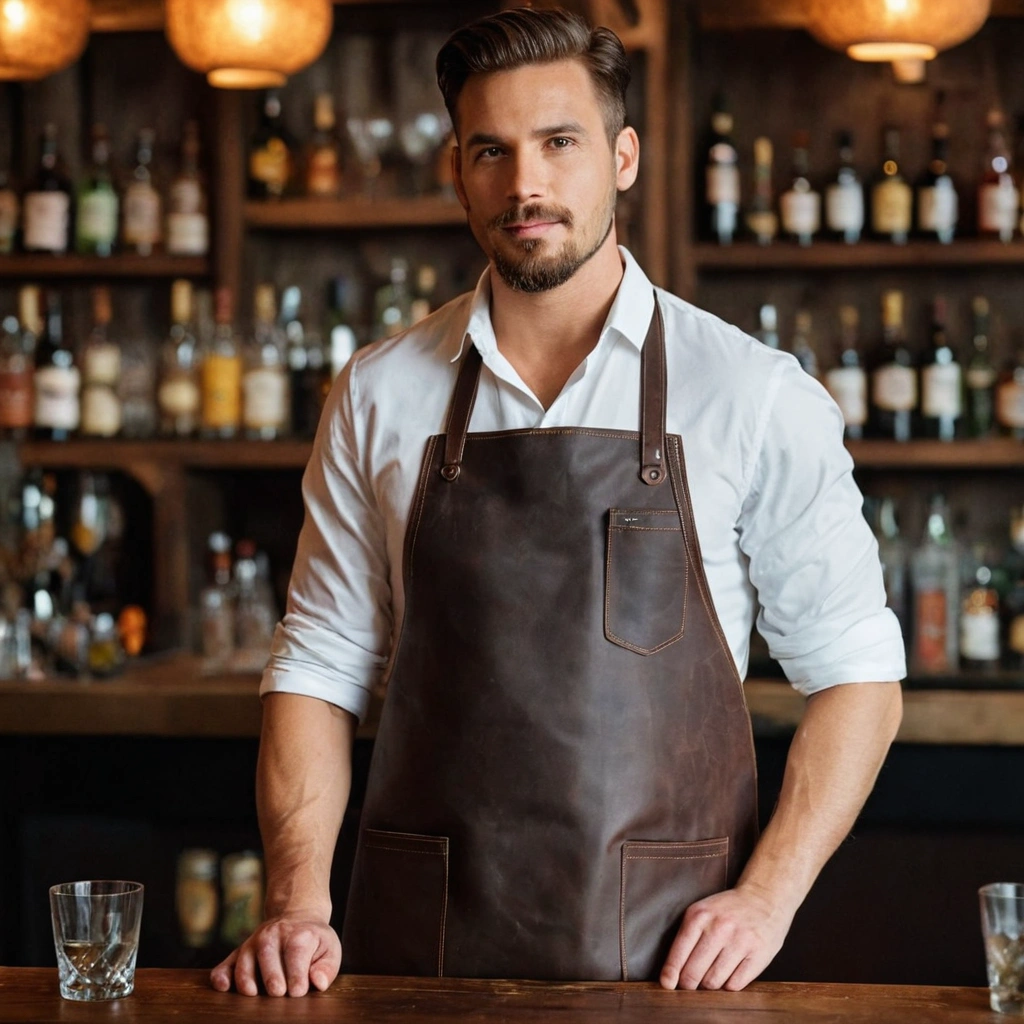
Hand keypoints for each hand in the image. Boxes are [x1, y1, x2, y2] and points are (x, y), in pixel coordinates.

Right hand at [210, 914, 341, 996]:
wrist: (296, 917)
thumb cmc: (314, 941)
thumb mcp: (329, 949)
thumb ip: (327, 968)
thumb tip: (318, 983)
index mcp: (298, 934)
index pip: (296, 954)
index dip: (296, 975)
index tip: (298, 991)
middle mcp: (273, 935)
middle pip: (268, 956)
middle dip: (272, 978)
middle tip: (277, 994)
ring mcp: (254, 943)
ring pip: (245, 960)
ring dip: (246, 979)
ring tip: (252, 995)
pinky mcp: (240, 952)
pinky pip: (226, 962)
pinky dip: (222, 975)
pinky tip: (223, 987)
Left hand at [659, 885, 792, 991]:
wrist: (763, 898)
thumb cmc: (727, 910)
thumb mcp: (702, 912)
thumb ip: (686, 938)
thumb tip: (671, 974)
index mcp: (699, 915)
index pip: (679, 952)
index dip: (671, 973)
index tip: (667, 985)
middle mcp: (719, 927)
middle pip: (694, 972)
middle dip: (689, 984)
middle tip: (690, 985)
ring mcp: (740, 941)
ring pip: (714, 982)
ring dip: (710, 986)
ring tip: (712, 976)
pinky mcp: (758, 954)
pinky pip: (735, 985)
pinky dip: (729, 985)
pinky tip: (730, 974)